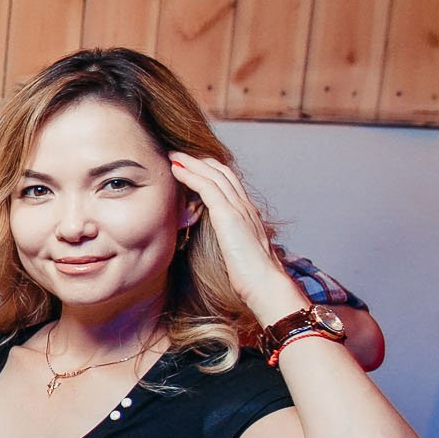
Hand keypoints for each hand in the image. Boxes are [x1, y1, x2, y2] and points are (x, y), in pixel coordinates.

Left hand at [167, 153, 303, 321]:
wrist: (265, 285)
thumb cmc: (250, 277)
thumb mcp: (237, 253)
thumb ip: (227, 242)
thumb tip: (213, 244)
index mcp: (248, 215)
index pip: (229, 183)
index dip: (210, 170)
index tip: (192, 164)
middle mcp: (245, 207)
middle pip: (221, 173)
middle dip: (199, 160)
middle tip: (179, 152)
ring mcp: (239, 209)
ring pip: (214, 175)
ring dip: (191, 163)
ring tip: (173, 154)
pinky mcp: (229, 216)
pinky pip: (207, 187)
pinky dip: (191, 175)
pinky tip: (177, 169)